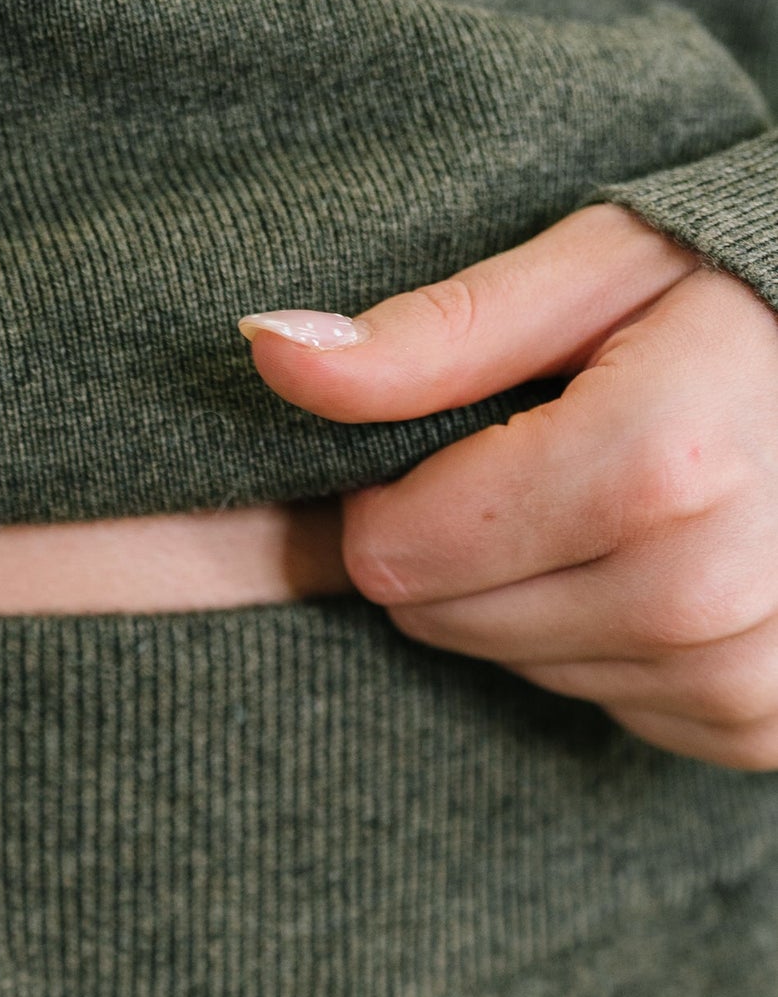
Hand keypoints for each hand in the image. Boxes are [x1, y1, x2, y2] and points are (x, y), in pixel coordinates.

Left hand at [240, 203, 777, 766]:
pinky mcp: (760, 730)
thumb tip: (268, 355)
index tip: (470, 429)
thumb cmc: (758, 293)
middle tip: (564, 454)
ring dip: (542, 592)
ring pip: (519, 668)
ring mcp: (739, 681)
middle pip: (445, 622)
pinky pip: (607, 703)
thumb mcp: (605, 266)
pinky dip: (616, 641)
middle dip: (468, 541)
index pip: (397, 549)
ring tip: (641, 498)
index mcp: (657, 472)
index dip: (402, 487)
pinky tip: (683, 559)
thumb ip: (435, 332)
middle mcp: (701, 599)